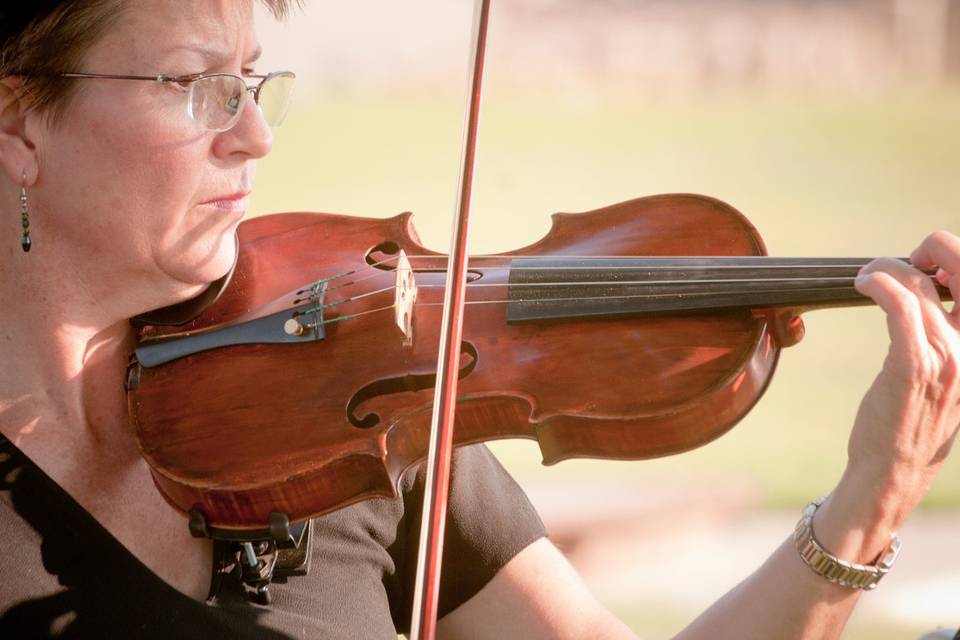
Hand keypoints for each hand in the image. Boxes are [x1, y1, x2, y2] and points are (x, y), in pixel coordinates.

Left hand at [846, 230, 958, 527]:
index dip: (956, 257)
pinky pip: (901, 308)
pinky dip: (881, 284)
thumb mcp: (945, 379)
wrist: (892, 473)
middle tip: (905, 257)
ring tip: (867, 277)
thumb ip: (944, 340)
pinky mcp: (913, 366)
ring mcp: (949, 359)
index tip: (925, 262)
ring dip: (889, 269)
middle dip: (936, 246)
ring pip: (922, 287)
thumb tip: (926, 296)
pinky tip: (864, 284)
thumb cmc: (909, 424)